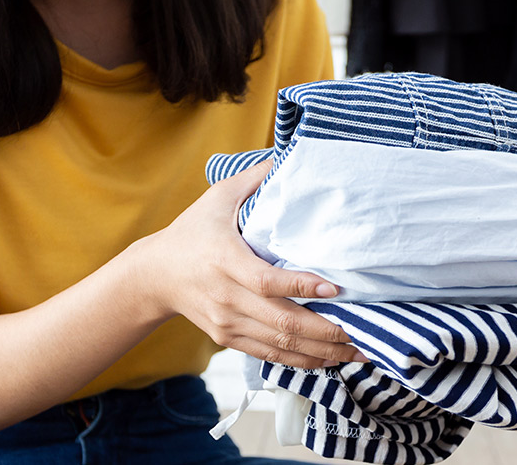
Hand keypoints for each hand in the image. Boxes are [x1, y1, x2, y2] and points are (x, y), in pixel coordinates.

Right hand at [125, 159, 364, 368]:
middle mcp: (227, 297)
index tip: (335, 288)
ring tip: (357, 351)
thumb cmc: (192, 231)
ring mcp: (227, 322)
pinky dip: (303, 362)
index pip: (267, 281)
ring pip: (281, 345)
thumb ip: (254, 178)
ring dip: (322, 352)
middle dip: (327, 331)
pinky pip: (270, 355)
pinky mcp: (228, 338)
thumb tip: (289, 153)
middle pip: (282, 322)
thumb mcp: (217, 197)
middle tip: (362, 332)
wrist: (153, 275)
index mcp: (225, 260)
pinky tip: (330, 359)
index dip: (302, 287)